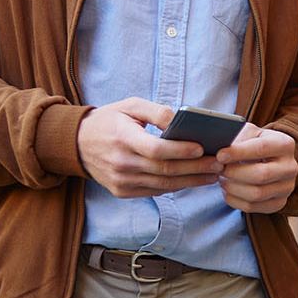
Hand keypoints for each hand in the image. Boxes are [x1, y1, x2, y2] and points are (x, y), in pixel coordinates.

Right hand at [77, 97, 220, 197]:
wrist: (78, 144)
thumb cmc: (109, 120)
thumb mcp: (129, 105)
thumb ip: (156, 111)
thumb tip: (181, 121)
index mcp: (121, 138)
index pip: (155, 149)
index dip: (180, 151)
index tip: (202, 148)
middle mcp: (120, 163)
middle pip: (164, 170)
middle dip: (195, 168)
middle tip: (219, 163)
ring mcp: (121, 181)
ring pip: (163, 185)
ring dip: (191, 181)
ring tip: (213, 173)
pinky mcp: (122, 192)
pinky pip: (155, 191)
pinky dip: (176, 186)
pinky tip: (193, 179)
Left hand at [216, 123, 297, 213]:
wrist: (268, 160)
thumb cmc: (253, 144)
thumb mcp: (249, 133)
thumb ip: (236, 138)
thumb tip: (220, 152)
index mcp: (285, 144)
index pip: (261, 149)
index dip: (238, 153)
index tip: (220, 155)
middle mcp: (291, 167)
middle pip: (261, 175)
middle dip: (234, 173)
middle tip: (219, 169)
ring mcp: (287, 188)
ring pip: (256, 194)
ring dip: (233, 188)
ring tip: (222, 178)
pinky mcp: (279, 203)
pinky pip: (252, 207)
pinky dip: (234, 200)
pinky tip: (228, 190)